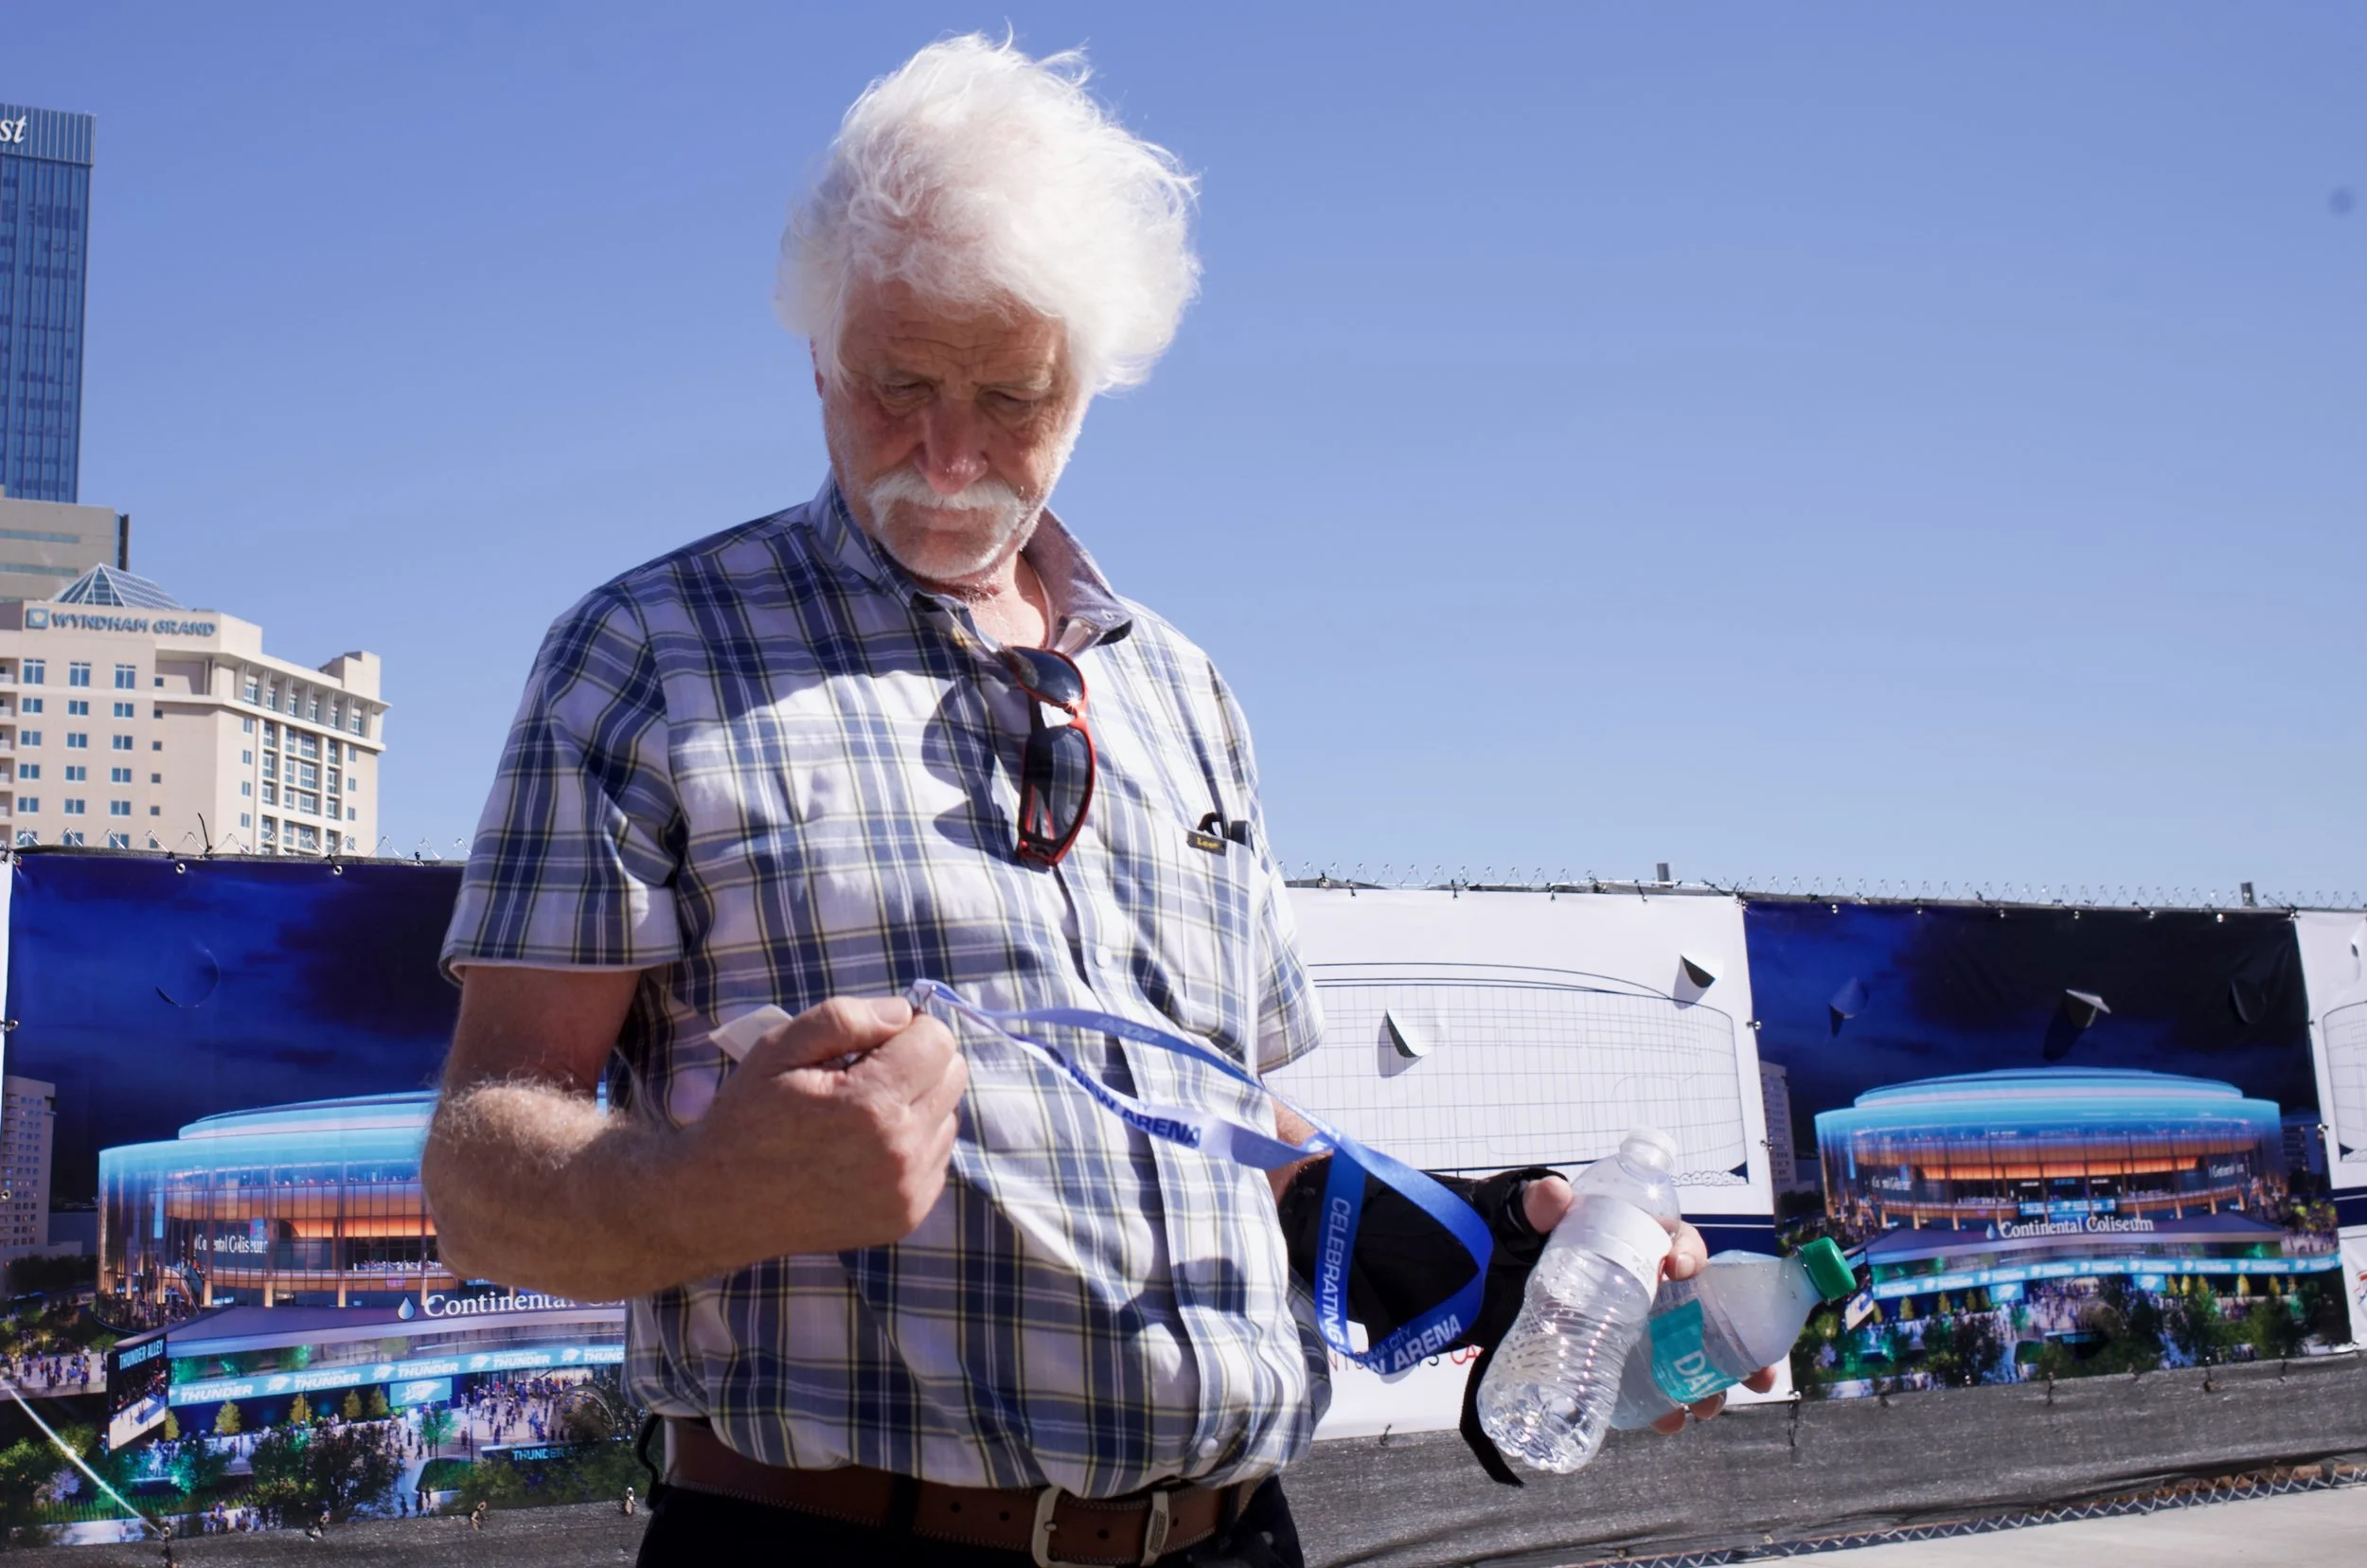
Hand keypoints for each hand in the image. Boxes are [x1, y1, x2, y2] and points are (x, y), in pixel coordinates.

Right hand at [673, 995, 967, 1259]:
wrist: (722, 1205)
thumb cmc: (747, 1118)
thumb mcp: (779, 1049)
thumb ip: (845, 1018)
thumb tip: (903, 1012)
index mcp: (871, 1105)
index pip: (938, 1041)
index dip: (906, 1030)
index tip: (870, 1043)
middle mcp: (900, 1151)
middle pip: (952, 1075)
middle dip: (916, 1063)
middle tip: (865, 1075)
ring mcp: (907, 1190)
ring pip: (949, 1116)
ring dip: (917, 1105)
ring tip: (861, 1116)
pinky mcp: (907, 1216)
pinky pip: (937, 1157)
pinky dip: (912, 1144)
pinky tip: (865, 1149)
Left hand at [1517, 1175, 1783, 1433]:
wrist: (1494, 1272)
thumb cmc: (1525, 1234)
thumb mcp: (1529, 1216)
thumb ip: (1539, 1205)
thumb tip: (1554, 1196)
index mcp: (1640, 1240)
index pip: (1680, 1243)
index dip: (1691, 1254)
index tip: (1682, 1271)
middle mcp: (1653, 1283)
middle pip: (1707, 1309)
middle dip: (1737, 1342)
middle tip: (1754, 1372)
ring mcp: (1641, 1323)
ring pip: (1691, 1351)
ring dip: (1710, 1382)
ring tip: (1708, 1408)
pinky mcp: (1622, 1355)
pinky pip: (1658, 1380)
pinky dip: (1669, 1402)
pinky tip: (1669, 1420)